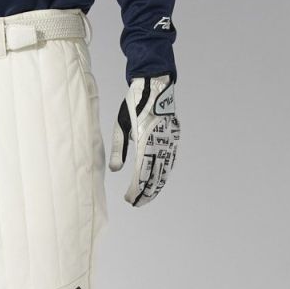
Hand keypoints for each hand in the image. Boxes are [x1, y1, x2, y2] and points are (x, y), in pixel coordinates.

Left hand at [109, 75, 179, 206]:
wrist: (154, 84)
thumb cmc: (134, 104)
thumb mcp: (121, 125)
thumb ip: (119, 149)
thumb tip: (115, 170)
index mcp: (146, 140)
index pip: (142, 173)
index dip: (136, 189)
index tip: (129, 199)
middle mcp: (161, 142)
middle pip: (156, 175)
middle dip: (146, 192)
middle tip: (137, 203)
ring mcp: (171, 140)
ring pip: (165, 169)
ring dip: (156, 185)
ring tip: (147, 197)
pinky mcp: (174, 137)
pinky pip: (171, 160)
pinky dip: (164, 173)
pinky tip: (158, 180)